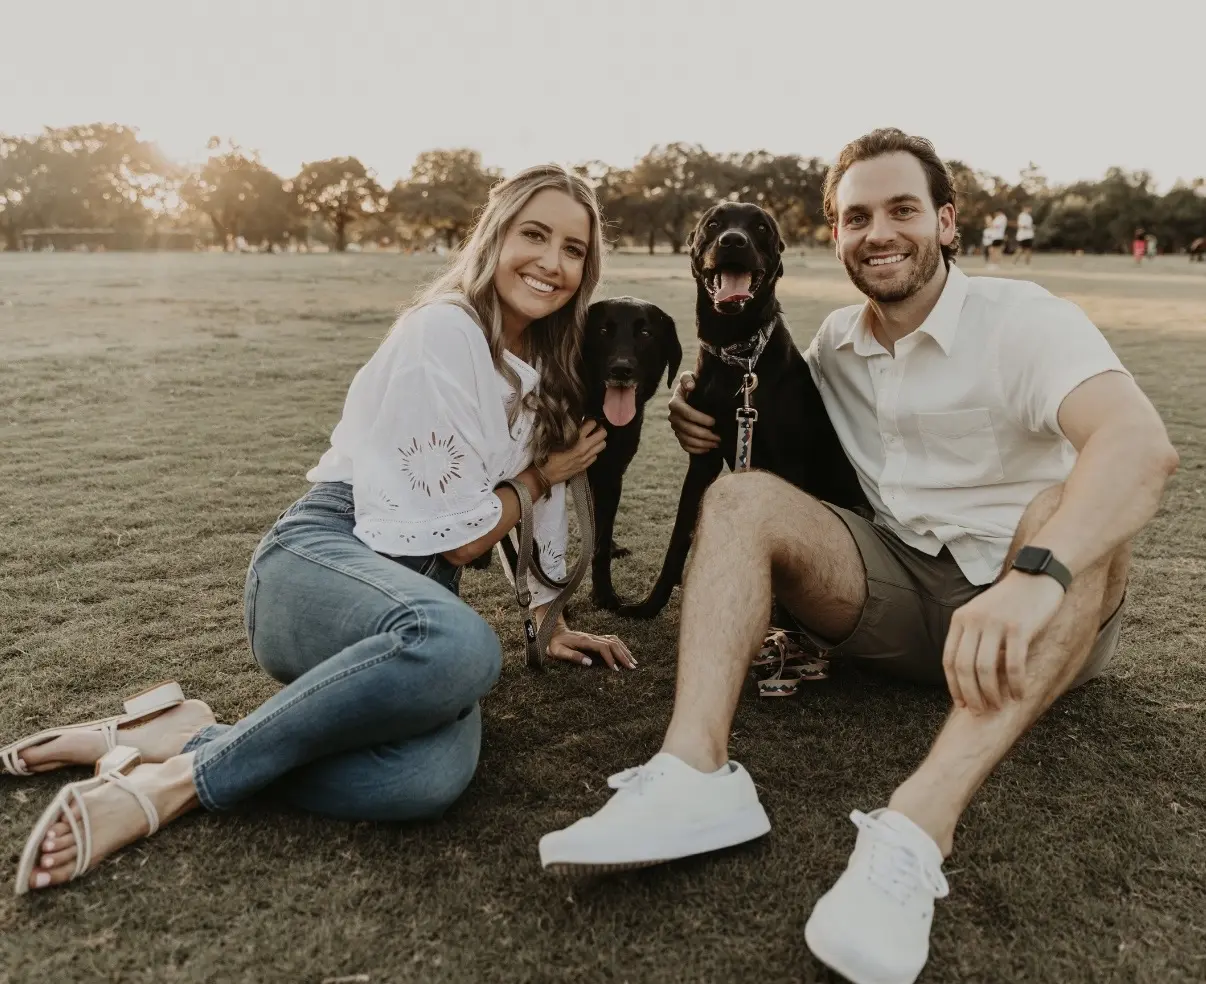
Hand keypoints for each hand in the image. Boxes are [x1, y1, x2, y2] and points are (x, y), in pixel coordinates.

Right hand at [540, 420, 606, 485]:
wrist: (545, 474)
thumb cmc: (547, 455)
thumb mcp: (555, 439)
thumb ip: (566, 432)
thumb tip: (573, 424)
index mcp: (576, 438)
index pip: (592, 425)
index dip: (591, 422)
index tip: (588, 423)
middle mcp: (584, 447)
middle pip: (602, 434)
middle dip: (600, 430)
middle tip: (594, 430)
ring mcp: (586, 457)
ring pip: (602, 445)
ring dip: (599, 441)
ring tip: (593, 440)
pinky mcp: (585, 466)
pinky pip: (596, 456)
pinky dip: (593, 452)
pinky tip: (587, 451)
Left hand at [547, 626, 636, 670]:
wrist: (553, 632)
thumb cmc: (554, 644)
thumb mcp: (559, 652)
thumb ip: (573, 656)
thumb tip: (589, 663)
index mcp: (584, 641)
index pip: (603, 648)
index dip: (611, 658)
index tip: (616, 670)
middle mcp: (592, 637)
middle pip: (612, 644)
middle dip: (623, 655)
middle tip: (632, 667)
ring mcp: (595, 636)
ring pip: (614, 641)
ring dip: (624, 650)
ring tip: (633, 662)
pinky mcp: (595, 638)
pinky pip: (612, 639)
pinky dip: (621, 646)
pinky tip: (626, 652)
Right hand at [667, 371, 719, 454]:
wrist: (690, 394)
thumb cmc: (693, 386)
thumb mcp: (689, 377)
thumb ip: (687, 378)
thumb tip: (690, 386)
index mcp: (675, 403)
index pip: (685, 412)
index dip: (699, 418)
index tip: (713, 421)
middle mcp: (673, 416)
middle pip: (686, 428)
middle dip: (703, 434)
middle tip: (718, 436)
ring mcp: (675, 427)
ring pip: (686, 439)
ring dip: (702, 443)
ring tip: (716, 443)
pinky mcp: (679, 435)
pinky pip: (685, 446)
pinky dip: (696, 449)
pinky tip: (708, 449)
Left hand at [943, 571, 1065, 711]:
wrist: (1037, 576)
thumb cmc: (1010, 601)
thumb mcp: (981, 614)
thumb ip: (973, 638)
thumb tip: (969, 677)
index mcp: (960, 619)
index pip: (949, 660)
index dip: (954, 685)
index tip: (960, 703)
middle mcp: (974, 621)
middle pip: (964, 668)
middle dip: (971, 695)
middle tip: (980, 711)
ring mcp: (996, 624)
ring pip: (986, 670)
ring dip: (991, 694)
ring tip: (998, 706)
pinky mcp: (1019, 628)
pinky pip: (1013, 665)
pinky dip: (1015, 685)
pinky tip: (1019, 695)